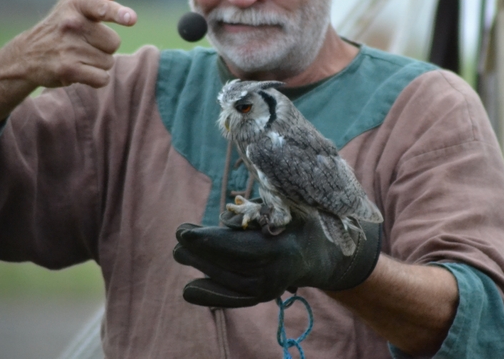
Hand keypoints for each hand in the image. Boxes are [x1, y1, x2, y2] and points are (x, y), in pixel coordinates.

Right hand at [6, 0, 136, 88]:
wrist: (27, 55)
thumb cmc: (61, 24)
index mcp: (75, 3)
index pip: (100, 7)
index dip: (117, 13)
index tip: (131, 19)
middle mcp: (71, 24)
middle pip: (114, 42)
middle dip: (104, 46)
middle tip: (84, 44)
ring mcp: (68, 47)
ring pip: (108, 61)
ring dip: (98, 62)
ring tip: (79, 56)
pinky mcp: (68, 70)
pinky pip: (102, 78)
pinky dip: (96, 79)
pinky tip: (81, 71)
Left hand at [172, 209, 381, 307]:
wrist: (323, 254)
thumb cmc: (304, 221)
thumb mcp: (292, 207)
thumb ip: (265, 207)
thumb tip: (234, 206)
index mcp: (281, 251)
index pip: (236, 248)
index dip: (207, 240)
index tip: (183, 232)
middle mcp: (272, 276)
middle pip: (225, 264)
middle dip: (198, 250)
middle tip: (180, 234)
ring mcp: (266, 290)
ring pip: (223, 278)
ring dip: (200, 264)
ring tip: (182, 249)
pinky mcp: (261, 296)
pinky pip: (230, 298)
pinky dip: (210, 293)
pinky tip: (190, 289)